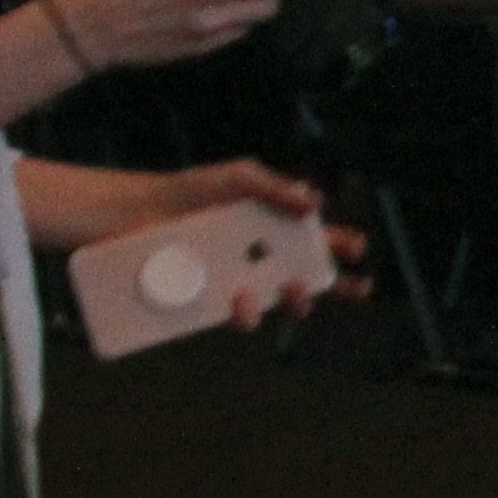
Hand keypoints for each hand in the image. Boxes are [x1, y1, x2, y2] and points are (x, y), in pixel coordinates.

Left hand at [144, 161, 366, 323]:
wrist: (138, 213)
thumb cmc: (190, 191)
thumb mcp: (238, 179)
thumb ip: (276, 189)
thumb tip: (316, 202)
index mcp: (275, 230)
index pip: (318, 241)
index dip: (342, 247)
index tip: (358, 251)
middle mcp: (262, 260)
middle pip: (307, 279)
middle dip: (334, 287)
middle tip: (338, 283)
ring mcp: (238, 283)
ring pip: (277, 304)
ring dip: (292, 303)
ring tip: (288, 291)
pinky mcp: (212, 303)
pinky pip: (237, 318)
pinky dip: (247, 315)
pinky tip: (242, 302)